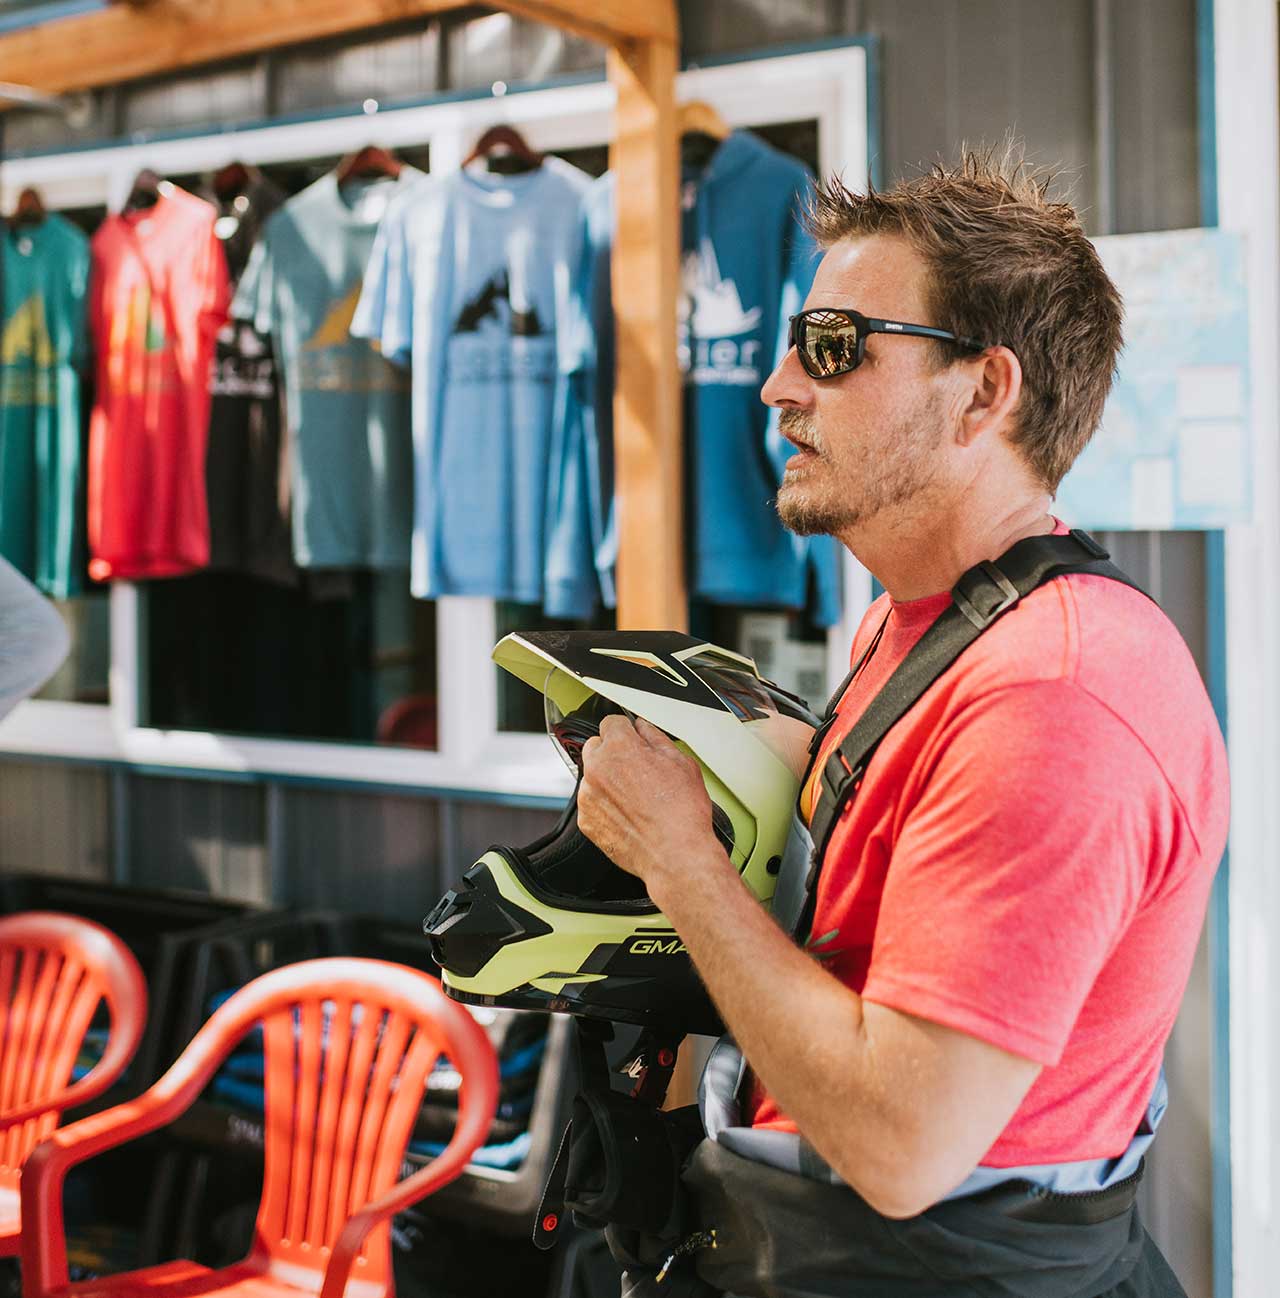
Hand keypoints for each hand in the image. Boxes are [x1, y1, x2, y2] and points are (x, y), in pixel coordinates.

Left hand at [577, 714, 721, 898]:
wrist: (675, 854)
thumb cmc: (682, 812)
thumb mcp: (681, 762)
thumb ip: (656, 737)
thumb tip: (644, 728)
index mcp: (619, 747)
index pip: (611, 722)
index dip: (627, 731)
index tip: (634, 741)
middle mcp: (597, 768)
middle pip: (596, 747)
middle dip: (613, 753)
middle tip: (638, 770)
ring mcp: (588, 796)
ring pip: (593, 776)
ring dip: (608, 780)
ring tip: (637, 798)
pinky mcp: (586, 820)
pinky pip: (592, 803)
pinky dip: (605, 806)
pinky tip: (629, 814)